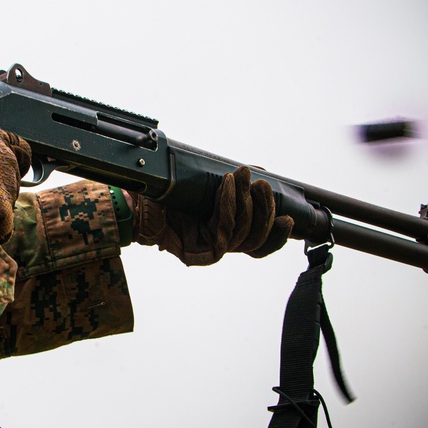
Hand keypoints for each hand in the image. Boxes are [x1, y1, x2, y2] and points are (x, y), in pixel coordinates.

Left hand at [132, 166, 292, 265]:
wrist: (138, 203)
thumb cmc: (170, 195)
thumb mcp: (208, 188)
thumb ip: (235, 187)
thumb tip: (261, 173)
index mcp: (227, 234)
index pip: (260, 244)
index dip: (278, 235)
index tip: (290, 219)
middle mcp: (220, 245)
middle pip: (256, 240)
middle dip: (265, 210)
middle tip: (263, 184)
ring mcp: (209, 251)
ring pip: (242, 235)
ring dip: (246, 201)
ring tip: (242, 176)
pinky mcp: (199, 255)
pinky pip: (223, 231)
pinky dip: (228, 204)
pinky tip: (227, 185)